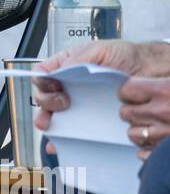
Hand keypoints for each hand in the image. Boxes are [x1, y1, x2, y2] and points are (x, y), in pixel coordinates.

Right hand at [32, 39, 147, 131]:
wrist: (150, 72)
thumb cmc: (125, 55)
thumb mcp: (98, 50)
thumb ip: (76, 59)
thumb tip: (55, 72)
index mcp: (67, 66)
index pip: (43, 74)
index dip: (42, 82)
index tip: (53, 87)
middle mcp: (70, 86)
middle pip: (44, 96)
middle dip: (47, 103)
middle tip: (62, 103)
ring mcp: (79, 104)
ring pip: (54, 115)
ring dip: (48, 123)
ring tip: (50, 127)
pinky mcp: (90, 120)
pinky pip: (72, 131)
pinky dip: (62, 139)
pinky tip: (59, 143)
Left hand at [118, 77, 169, 158]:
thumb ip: (162, 84)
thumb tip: (139, 87)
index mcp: (166, 90)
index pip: (127, 89)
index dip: (128, 92)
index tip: (131, 93)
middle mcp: (163, 112)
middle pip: (126, 113)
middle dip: (132, 111)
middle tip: (143, 109)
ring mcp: (165, 136)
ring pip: (133, 134)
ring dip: (139, 130)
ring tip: (152, 126)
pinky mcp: (167, 153)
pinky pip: (144, 154)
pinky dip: (148, 150)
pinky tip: (158, 141)